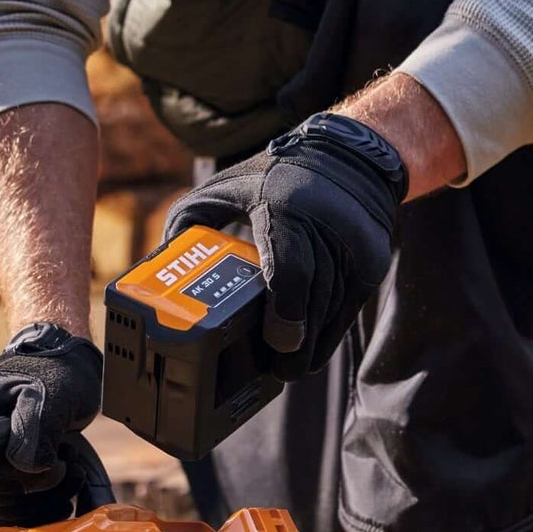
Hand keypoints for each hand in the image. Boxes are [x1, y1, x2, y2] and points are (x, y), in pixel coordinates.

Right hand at [0, 322, 102, 526]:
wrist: (68, 362)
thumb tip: (27, 466)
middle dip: (40, 489)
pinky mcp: (0, 470)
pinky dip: (43, 501)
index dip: (22, 478)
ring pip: (5, 504)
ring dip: (46, 499)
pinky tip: (67, 482)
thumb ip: (34, 427)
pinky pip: (14, 504)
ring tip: (72, 470)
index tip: (56, 464)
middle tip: (71, 465)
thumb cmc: (56, 370)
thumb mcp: (49, 392)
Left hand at [165, 113, 407, 381]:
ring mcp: (354, 247)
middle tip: (274, 372)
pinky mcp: (371, 261)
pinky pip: (349, 308)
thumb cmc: (276, 176)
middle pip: (313, 301)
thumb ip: (191, 219)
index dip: (286, 313)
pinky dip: (330, 333)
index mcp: (285, 208)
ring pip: (332, 309)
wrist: (348, 158)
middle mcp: (326, 228)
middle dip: (295, 344)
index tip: (278, 343)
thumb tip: (161, 260)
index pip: (291, 270)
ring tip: (288, 369)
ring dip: (312, 345)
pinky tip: (311, 351)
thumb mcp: (227, 186)